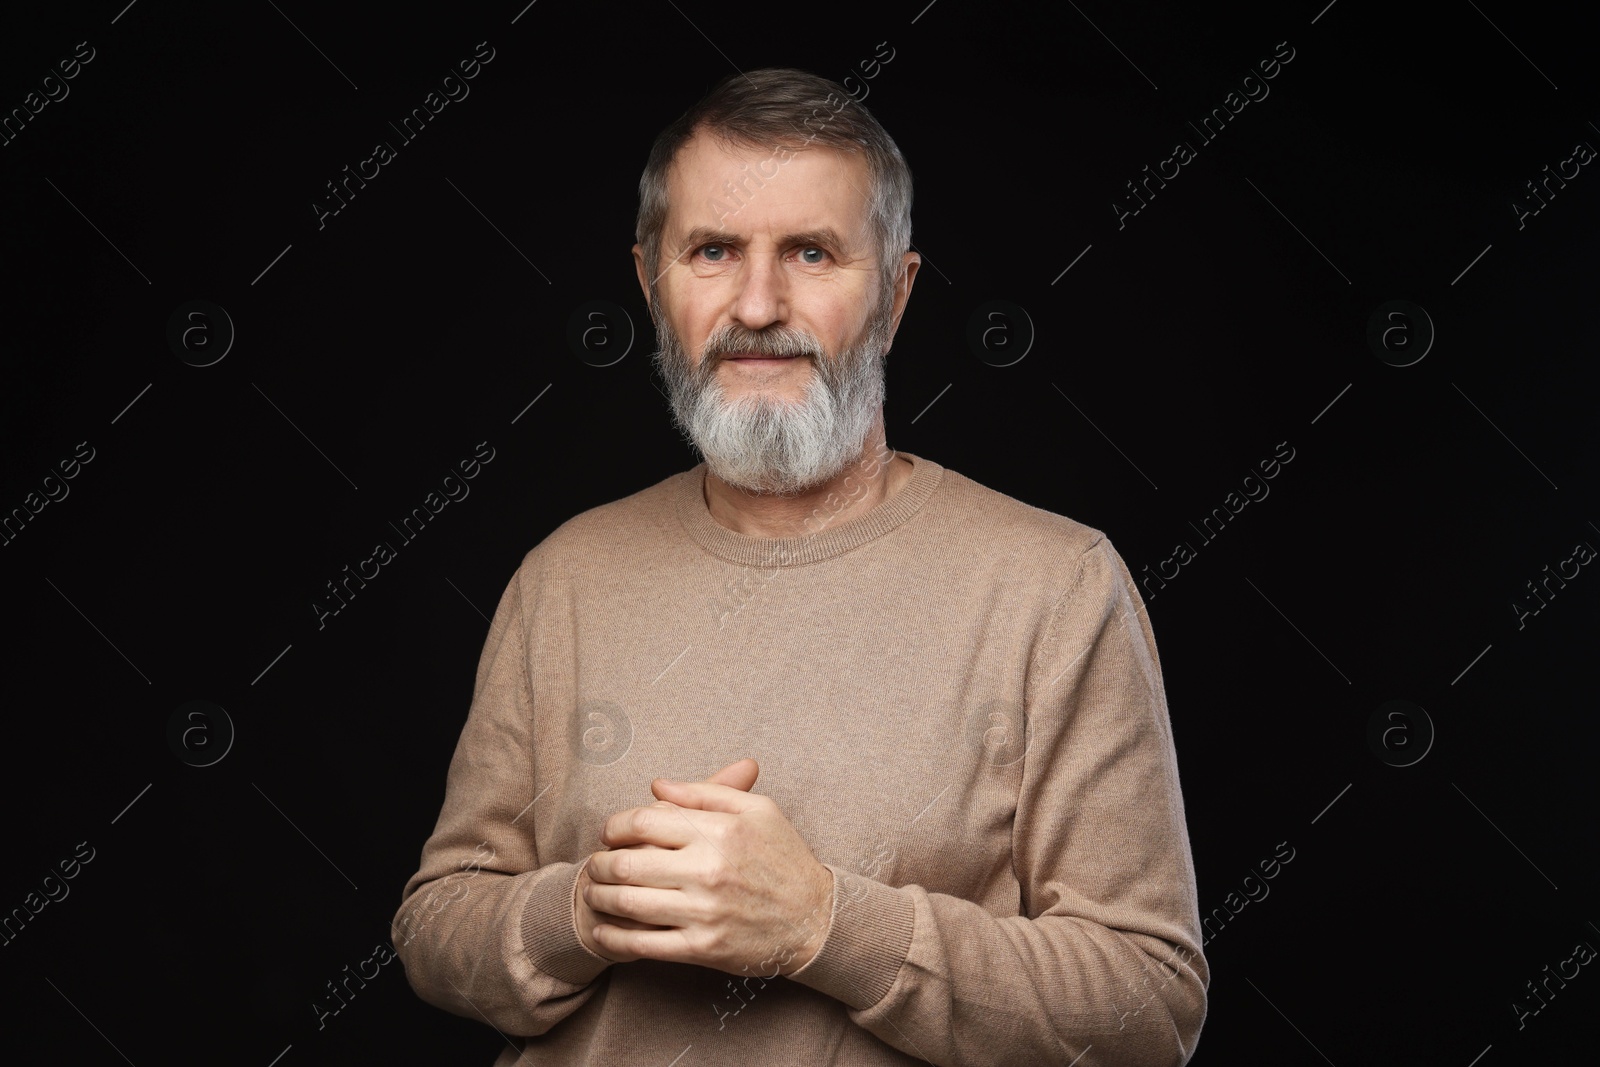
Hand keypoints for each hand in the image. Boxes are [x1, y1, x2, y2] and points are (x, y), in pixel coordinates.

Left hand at [580, 759, 834, 976]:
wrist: (816, 919)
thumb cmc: (786, 859)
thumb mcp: (758, 811)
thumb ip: (706, 791)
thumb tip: (657, 787)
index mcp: (719, 831)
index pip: (644, 821)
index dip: (615, 826)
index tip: (610, 833)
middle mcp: (708, 869)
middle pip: (628, 863)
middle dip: (600, 864)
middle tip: (595, 865)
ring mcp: (704, 912)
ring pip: (629, 904)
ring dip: (600, 898)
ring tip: (594, 893)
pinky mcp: (703, 948)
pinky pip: (644, 945)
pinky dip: (615, 938)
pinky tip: (604, 931)